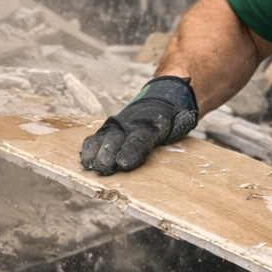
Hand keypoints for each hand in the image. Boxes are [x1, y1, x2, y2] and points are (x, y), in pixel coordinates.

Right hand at [79, 75, 198, 175]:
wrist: (156, 102)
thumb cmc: (169, 119)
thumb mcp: (180, 119)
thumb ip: (182, 120)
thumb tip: (186, 116)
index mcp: (148, 124)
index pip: (139, 139)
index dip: (131, 152)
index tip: (123, 164)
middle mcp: (128, 124)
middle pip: (115, 140)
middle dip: (108, 154)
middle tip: (105, 169)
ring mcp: (115, 127)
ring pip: (101, 139)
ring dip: (95, 153)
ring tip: (90, 166)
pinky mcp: (106, 132)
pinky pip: (94, 140)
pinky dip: (89, 150)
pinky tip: (85, 162)